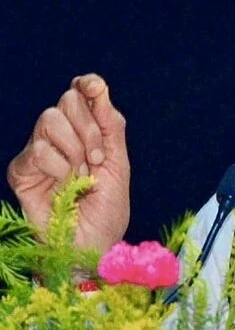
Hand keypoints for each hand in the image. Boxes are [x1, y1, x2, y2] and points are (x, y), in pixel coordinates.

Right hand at [7, 74, 130, 251]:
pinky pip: (39, 150)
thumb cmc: (107, 208)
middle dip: (90, 128)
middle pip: (67, 101)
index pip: (81, 93)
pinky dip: (59, 168)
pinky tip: (65, 187)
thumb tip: (98, 87)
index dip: (88, 84)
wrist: (93, 245)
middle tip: (97, 160)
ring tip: (81, 177)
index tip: (95, 87)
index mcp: (86, 132)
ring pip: (50, 119)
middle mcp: (60, 137)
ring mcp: (38, 151)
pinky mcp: (21, 171)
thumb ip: (110, 125)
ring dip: (75, 150)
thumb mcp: (118, 162)